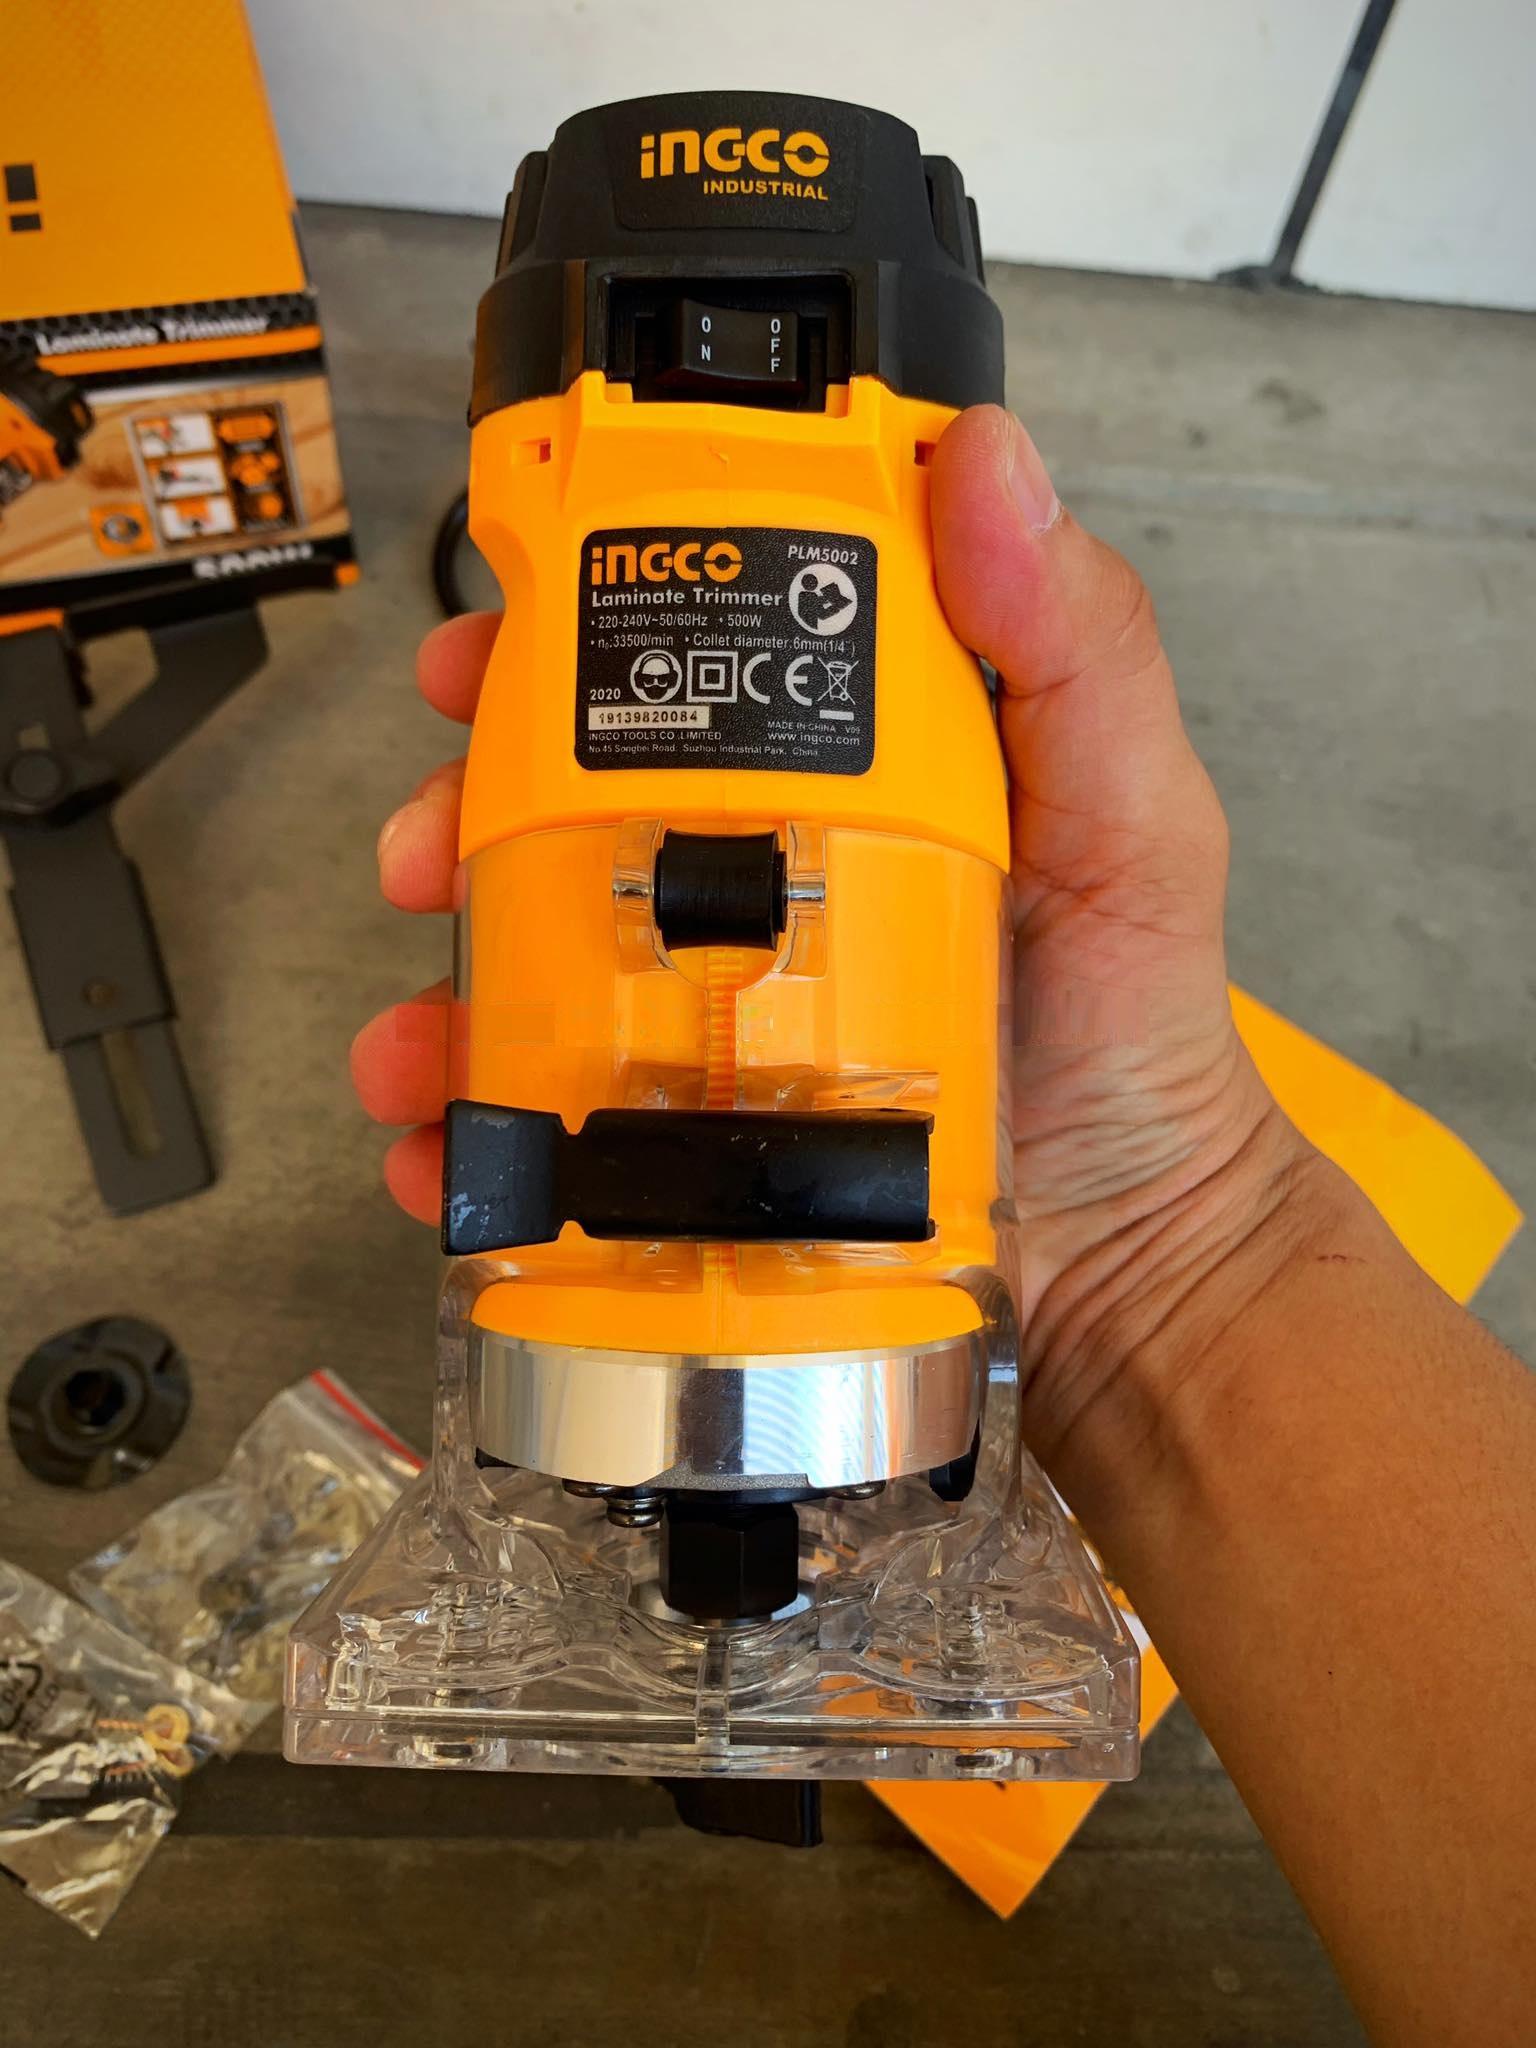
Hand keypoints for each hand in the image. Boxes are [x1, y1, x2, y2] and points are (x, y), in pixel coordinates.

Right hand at [353, 406, 1306, 1472]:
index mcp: (848, 772)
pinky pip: (550, 1115)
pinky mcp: (688, 1134)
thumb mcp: (1132, 818)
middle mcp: (762, 873)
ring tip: (417, 1042)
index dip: (567, 629)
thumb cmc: (1134, 1035)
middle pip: (566, 804)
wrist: (1129, 1263)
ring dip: (440, 985)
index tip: (494, 638)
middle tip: (424, 847)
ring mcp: (714, 1007)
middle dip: (458, 812)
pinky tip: (450, 1153)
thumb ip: (1081, 647)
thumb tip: (980, 459)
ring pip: (530, 959)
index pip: (689, 655)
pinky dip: (476, 1132)